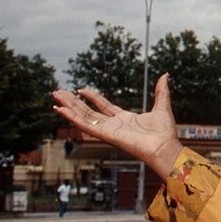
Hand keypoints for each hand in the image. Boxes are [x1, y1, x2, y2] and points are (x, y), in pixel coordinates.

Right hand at [52, 74, 182, 177]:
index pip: (103, 107)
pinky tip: (60, 110)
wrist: (164, 147)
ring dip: (68, 107)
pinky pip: (84, 125)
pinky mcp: (104, 135)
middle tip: (59, 92)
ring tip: (55, 97)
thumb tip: (165, 75)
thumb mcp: (162, 106)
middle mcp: (113, 125)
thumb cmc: (164, 132)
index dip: (92, 98)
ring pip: (82, 117)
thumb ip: (161, 91)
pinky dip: (71, 118)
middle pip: (88, 111)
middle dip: (73, 102)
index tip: (81, 89)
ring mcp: (107, 130)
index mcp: (124, 119)